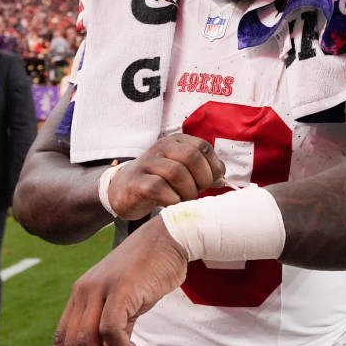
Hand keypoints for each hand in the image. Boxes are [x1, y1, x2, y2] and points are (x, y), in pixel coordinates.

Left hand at [51, 217, 188, 345]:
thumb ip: (115, 330)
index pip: (61, 338)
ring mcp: (101, 289)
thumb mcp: (126, 303)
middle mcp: (84, 291)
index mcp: (81, 294)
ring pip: (89, 342)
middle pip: (71, 345)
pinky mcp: (120, 289)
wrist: (170, 239)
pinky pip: (111, 329)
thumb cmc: (150, 271)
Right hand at [105, 135, 224, 220]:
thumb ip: (203, 171)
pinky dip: (172, 199)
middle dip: (202, 179)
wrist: (122, 190)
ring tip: (185, 199)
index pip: (203, 147)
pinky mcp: (136, 182)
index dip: (213, 167)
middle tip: (198, 192)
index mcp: (176, 142)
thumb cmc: (159, 180)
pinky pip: (159, 188)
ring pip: (177, 172)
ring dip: (187, 191)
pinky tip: (171, 203)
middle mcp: (161, 147)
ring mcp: (147, 163)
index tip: (211, 182)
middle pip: (192, 157)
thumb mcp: (182, 171)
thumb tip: (222, 178)